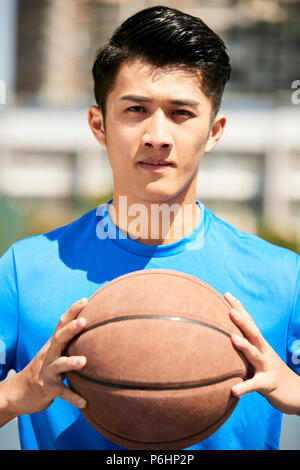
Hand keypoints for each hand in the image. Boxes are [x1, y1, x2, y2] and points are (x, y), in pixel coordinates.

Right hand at [8, 298, 88, 416]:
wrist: (20, 391)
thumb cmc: (45, 368)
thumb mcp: (55, 352)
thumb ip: (70, 341)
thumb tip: (95, 326)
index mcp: (53, 344)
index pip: (62, 324)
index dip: (72, 311)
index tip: (85, 300)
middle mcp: (49, 354)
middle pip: (59, 339)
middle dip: (71, 329)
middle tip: (83, 321)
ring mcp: (47, 371)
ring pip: (59, 365)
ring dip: (71, 362)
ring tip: (83, 361)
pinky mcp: (48, 389)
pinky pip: (62, 393)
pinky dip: (73, 397)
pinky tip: (85, 402)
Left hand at [224, 292, 299, 415]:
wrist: (295, 392)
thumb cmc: (269, 372)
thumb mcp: (257, 356)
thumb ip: (243, 346)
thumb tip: (221, 335)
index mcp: (260, 343)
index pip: (249, 322)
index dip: (239, 308)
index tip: (226, 294)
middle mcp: (264, 351)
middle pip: (253, 333)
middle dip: (242, 321)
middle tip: (230, 311)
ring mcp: (267, 367)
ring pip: (255, 355)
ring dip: (244, 346)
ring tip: (232, 338)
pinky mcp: (268, 384)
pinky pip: (255, 385)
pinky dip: (244, 387)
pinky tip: (233, 390)